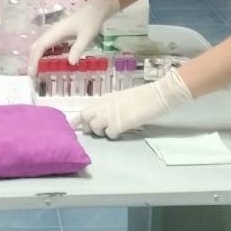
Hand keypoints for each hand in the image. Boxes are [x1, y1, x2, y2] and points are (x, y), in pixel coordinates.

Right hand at [28, 0, 122, 70]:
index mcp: (56, 32)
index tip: (33, 72)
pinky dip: (44, 54)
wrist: (95, 10)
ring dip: (37, 57)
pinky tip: (48, 62)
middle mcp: (52, 32)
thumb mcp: (87, 36)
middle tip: (33, 75)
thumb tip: (70, 63)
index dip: (35, 60)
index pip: (41, 47)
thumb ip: (78, 48)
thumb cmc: (91, 22)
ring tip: (38, 70)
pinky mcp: (59, 34)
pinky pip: (48, 45)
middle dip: (32, 60)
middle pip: (37, 46)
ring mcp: (55, 32)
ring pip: (40, 45)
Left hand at [74, 69, 193, 139]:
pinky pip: (110, 134)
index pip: (85, 111)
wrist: (158, 94)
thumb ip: (110, 105)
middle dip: (89, 127)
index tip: (72, 127)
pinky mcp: (120, 124)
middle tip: (96, 131)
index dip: (78, 120)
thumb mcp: (122, 97)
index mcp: (105, 99)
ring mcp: (111, 115)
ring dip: (102, 132)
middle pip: (86, 120)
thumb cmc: (144, 95)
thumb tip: (103, 115)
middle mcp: (105, 106)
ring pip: (96, 129)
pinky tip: (121, 131)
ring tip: (113, 129)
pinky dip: (114, 135)